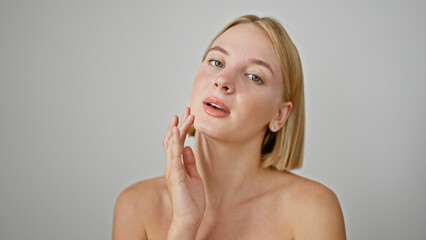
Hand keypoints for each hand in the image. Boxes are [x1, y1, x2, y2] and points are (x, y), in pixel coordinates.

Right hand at [163, 107, 205, 233]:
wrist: (188, 217)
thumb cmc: (191, 200)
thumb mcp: (193, 176)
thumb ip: (189, 162)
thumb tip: (188, 148)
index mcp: (176, 166)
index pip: (176, 143)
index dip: (179, 128)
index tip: (184, 115)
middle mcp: (171, 165)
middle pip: (172, 140)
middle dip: (179, 124)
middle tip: (185, 108)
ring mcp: (172, 169)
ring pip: (172, 145)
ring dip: (177, 129)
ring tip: (182, 116)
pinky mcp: (175, 175)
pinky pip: (174, 156)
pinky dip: (175, 143)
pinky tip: (177, 132)